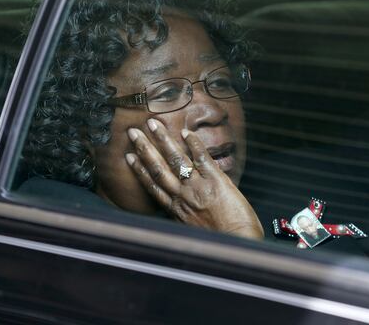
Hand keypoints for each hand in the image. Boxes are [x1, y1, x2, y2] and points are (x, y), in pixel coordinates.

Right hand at [125, 119, 263, 239]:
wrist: (239, 244)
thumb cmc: (219, 242)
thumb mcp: (193, 231)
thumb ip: (185, 215)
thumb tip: (181, 207)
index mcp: (176, 210)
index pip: (153, 186)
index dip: (139, 170)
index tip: (129, 157)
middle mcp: (183, 196)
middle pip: (158, 169)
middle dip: (144, 149)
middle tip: (133, 132)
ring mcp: (198, 187)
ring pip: (176, 160)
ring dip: (163, 140)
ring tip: (152, 124)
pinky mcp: (216, 181)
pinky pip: (202, 159)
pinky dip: (194, 145)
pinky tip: (186, 133)